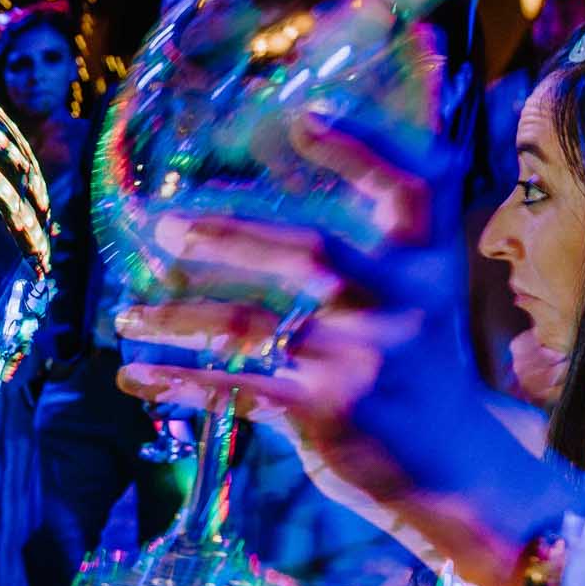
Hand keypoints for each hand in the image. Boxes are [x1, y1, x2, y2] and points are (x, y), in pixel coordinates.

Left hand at [114, 115, 566, 585]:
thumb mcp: (426, 298)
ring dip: (179, 318)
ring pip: (254, 323)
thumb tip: (294, 191)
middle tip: (163, 225)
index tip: (306, 112)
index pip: (413, 181)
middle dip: (229, 230)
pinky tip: (135, 375)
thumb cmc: (423, 374)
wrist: (458, 473)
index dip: (364, 142)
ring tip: (126, 315)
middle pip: (312, 247)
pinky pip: (238, 388)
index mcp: (428, 262)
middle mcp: (402, 302)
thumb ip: (380, 248)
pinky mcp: (330, 413)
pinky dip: (180, 381)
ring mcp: (366, 359)